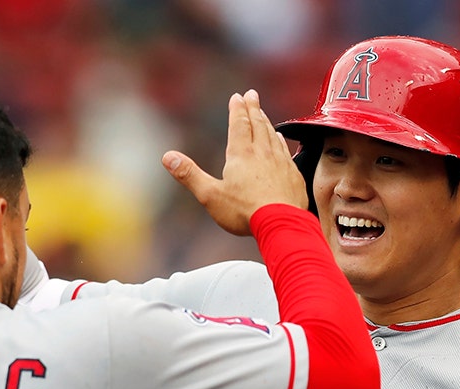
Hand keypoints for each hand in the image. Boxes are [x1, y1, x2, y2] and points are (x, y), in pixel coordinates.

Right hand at [162, 89, 307, 235]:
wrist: (282, 224)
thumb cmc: (244, 212)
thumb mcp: (210, 195)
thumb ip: (189, 174)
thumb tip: (167, 157)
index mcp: (241, 155)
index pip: (238, 125)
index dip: (237, 109)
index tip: (237, 96)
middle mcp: (262, 153)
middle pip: (257, 124)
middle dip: (253, 108)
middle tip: (252, 94)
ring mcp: (280, 162)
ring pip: (272, 135)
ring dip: (266, 122)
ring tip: (263, 113)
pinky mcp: (293, 175)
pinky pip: (285, 151)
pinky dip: (280, 140)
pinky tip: (280, 138)